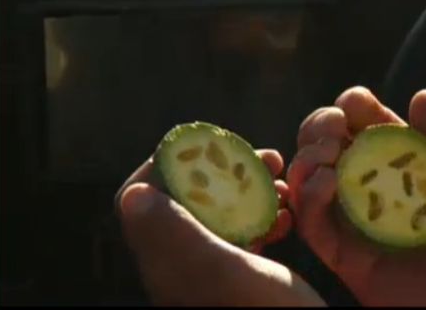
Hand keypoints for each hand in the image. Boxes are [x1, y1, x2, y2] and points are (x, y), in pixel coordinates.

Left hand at [116, 150, 324, 306]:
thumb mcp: (222, 271)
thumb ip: (177, 233)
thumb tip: (134, 196)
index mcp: (168, 261)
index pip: (140, 200)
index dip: (165, 166)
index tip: (207, 150)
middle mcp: (182, 262)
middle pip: (187, 198)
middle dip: (223, 171)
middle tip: (265, 159)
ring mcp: (212, 269)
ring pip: (220, 211)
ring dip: (250, 190)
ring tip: (283, 184)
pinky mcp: (240, 275)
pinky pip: (245, 233)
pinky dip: (267, 216)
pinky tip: (291, 216)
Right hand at [288, 86, 425, 305]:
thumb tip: (420, 97)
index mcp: (413, 163)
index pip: (372, 124)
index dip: (355, 106)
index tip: (354, 103)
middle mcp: (380, 188)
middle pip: (333, 145)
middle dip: (321, 125)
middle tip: (332, 127)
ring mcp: (362, 223)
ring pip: (312, 180)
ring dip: (308, 157)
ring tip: (326, 153)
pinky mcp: (349, 258)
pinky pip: (314, 226)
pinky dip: (309, 199)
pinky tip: (326, 182)